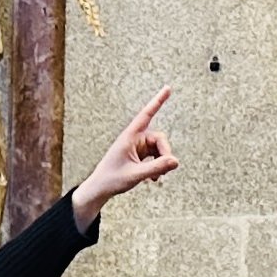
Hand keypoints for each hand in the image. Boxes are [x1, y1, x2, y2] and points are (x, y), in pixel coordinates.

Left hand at [69, 88, 180, 228]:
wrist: (100, 188)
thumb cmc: (112, 179)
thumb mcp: (136, 175)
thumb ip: (157, 168)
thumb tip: (176, 161)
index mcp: (130, 136)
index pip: (146, 115)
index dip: (158, 101)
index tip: (168, 88)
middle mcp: (134, 139)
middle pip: (159, 139)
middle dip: (165, 154)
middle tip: (166, 170)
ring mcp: (137, 147)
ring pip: (159, 149)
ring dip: (161, 162)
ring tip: (157, 178)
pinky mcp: (139, 155)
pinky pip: (155, 157)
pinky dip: (157, 166)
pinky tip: (153, 179)